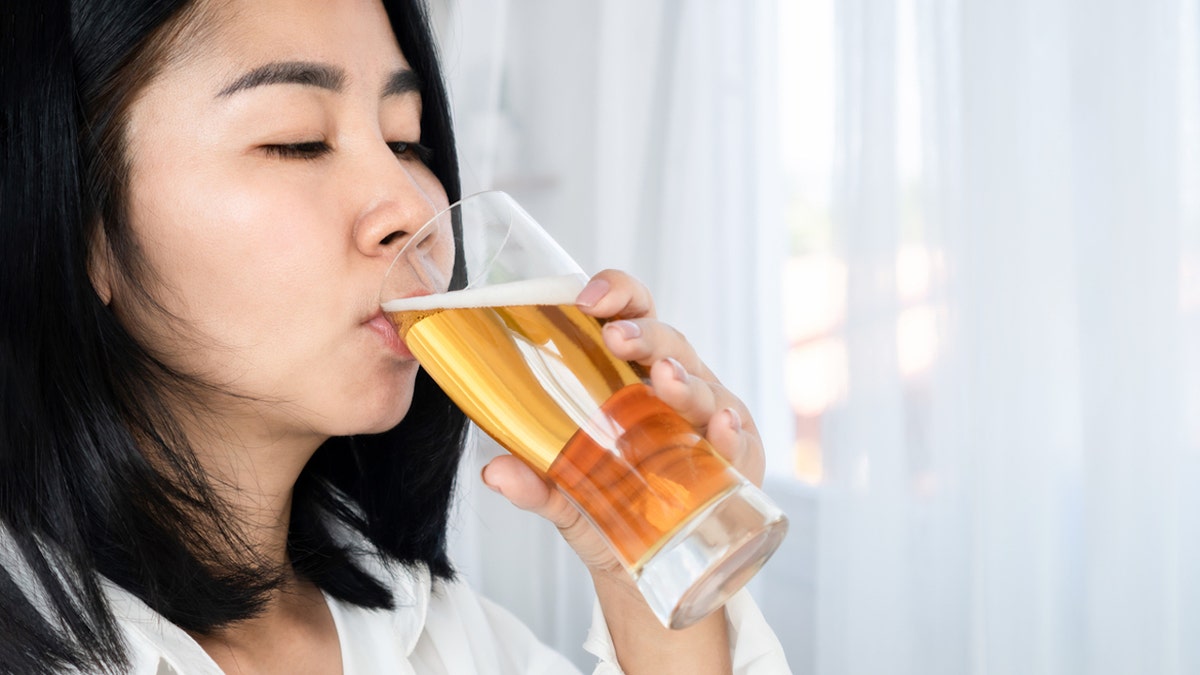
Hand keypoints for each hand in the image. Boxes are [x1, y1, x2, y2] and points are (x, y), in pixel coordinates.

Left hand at [479, 268, 765, 576]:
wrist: (649, 566)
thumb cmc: (609, 510)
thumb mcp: (566, 498)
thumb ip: (535, 484)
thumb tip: (494, 472)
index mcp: (632, 375)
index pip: (631, 314)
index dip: (616, 293)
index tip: (586, 298)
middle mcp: (675, 386)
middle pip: (668, 341)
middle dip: (645, 334)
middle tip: (615, 339)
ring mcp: (708, 420)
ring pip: (703, 386)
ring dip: (685, 379)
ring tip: (665, 379)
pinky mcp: (737, 461)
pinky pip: (738, 441)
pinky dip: (731, 433)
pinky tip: (720, 427)